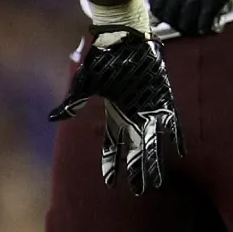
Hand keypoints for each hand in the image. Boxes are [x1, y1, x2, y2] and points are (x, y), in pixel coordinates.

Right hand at [50, 23, 181, 195]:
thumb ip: (74, 102)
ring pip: (153, 144)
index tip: (110, 183)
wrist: (126, 40)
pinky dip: (176, 138)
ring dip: (154, 162)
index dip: (112, 165)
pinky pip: (173, 125)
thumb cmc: (104, 59)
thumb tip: (52, 118)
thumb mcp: (86, 83)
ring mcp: (149, 111)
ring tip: (157, 181)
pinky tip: (180, 153)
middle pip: (134, 151)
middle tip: (138, 191)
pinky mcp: (165, 101)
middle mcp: (132, 117)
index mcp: (114, 116)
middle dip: (135, 171)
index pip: (113, 147)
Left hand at [148, 0, 232, 36]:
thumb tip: (154, 19)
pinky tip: (205, 28)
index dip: (160, 15)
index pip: (156, 3)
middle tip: (182, 25)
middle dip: (174, 23)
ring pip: (185, 22)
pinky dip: (203, 28)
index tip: (166, 19)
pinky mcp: (214, 0)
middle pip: (169, 15)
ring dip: (188, 29)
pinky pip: (203, 21)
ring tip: (193, 29)